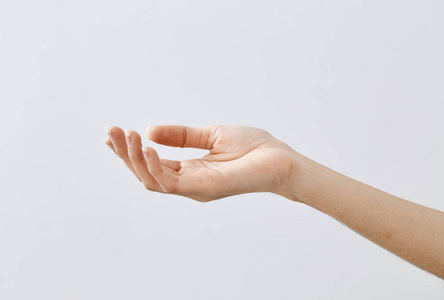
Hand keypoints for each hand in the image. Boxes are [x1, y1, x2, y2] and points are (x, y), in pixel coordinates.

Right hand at [103, 125, 299, 201]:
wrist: (280, 159)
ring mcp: (195, 188)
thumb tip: (150, 131)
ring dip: (134, 159)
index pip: (152, 164)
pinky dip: (154, 166)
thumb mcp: (211, 135)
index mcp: (189, 170)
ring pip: (152, 180)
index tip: (112, 133)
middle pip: (146, 173)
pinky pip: (170, 182)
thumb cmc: (252, 148)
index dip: (130, 150)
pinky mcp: (205, 189)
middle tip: (111, 132)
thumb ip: (182, 136)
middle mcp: (188, 183)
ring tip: (124, 135)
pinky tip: (146, 147)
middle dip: (125, 154)